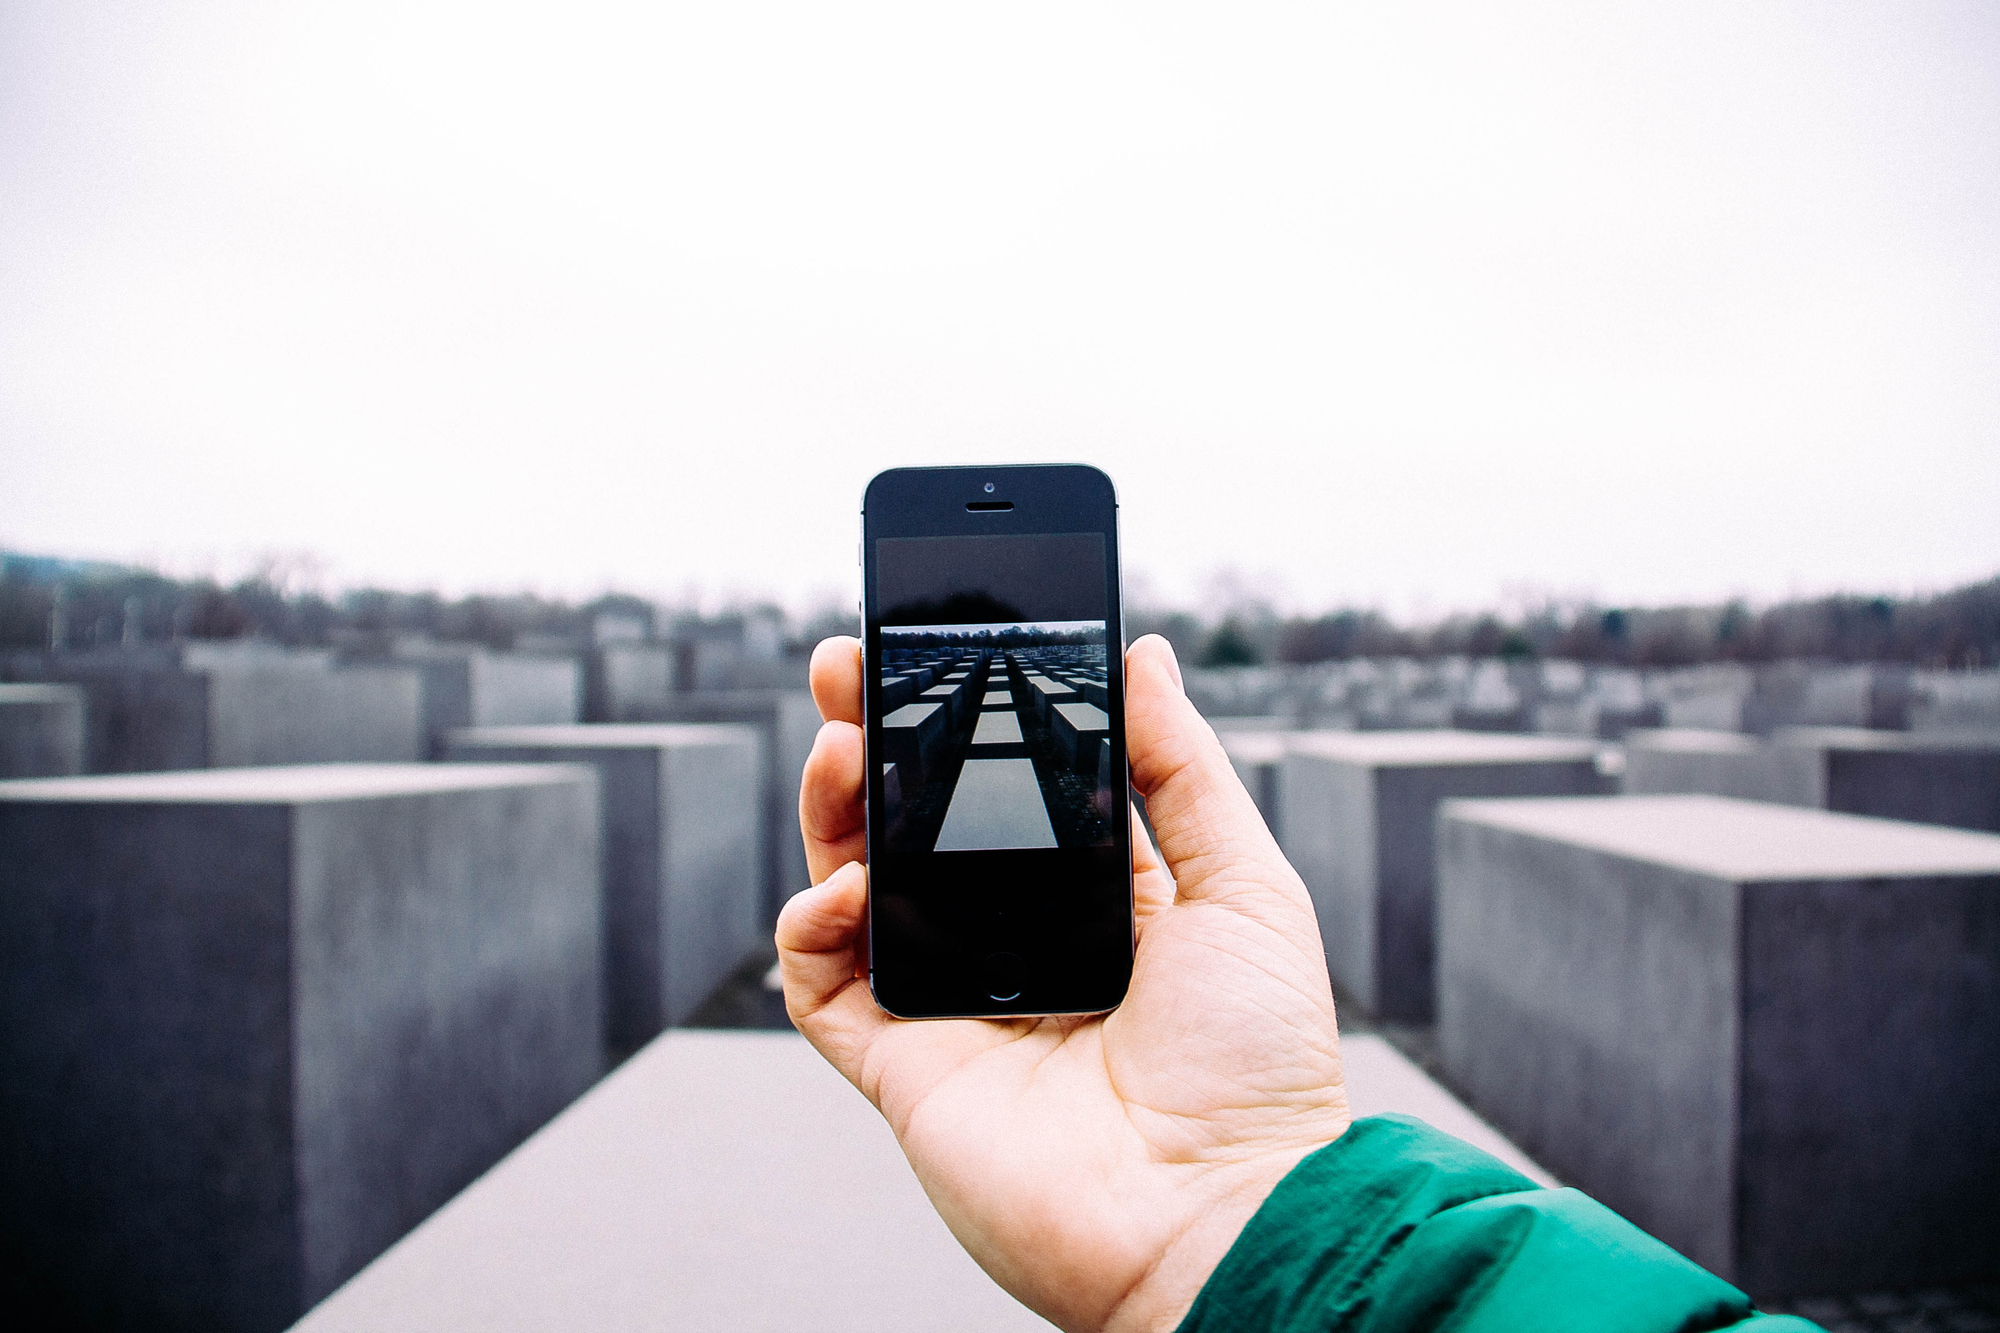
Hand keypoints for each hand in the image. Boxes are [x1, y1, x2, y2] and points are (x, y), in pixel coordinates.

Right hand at [779, 634, 1349, 1332]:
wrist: (1223, 1214)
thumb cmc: (1259, 1066)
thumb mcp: (1244, 886)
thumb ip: (1183, 770)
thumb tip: (1147, 655)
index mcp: (1093, 904)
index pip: (1003, 792)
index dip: (961, 721)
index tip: (929, 649)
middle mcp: (1013, 947)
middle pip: (915, 828)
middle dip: (874, 742)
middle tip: (846, 670)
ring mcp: (953, 1006)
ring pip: (856, 891)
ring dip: (831, 813)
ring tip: (837, 747)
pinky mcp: (903, 1068)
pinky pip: (824, 986)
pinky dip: (810, 929)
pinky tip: (842, 889)